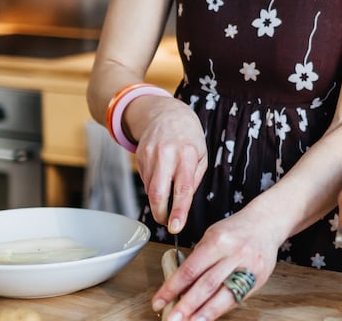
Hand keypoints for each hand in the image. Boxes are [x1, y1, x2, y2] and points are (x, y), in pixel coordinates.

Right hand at [127, 96, 206, 232]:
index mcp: (186, 154)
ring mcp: (149, 155)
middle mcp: (166, 154)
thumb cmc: (189, 137)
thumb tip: (184, 203)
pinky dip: (153, 186)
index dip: (178, 211)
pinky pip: (145, 181)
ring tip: (168, 192)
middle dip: (160, 214)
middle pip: (157, 194)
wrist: (166, 113)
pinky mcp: (139, 157)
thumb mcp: (201, 155)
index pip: (182, 188)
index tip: (175, 227)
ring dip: (158, 200)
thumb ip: (194, 179)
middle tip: (167, 222)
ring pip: (149, 190)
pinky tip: (161, 176)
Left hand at [152, 210, 282, 320]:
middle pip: (206, 285)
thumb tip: (180, 287)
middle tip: (172, 319)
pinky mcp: (259, 279)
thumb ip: (198, 259)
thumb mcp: (212, 236)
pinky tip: (208, 317)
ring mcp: (249, 268)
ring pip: (224, 296)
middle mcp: (235, 254)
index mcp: (218, 241)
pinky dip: (220, 309)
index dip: (172, 288)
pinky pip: (236, 298)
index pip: (190, 269)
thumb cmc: (236, 229)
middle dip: (187, 306)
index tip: (159, 301)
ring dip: (204, 314)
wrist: (267, 222)